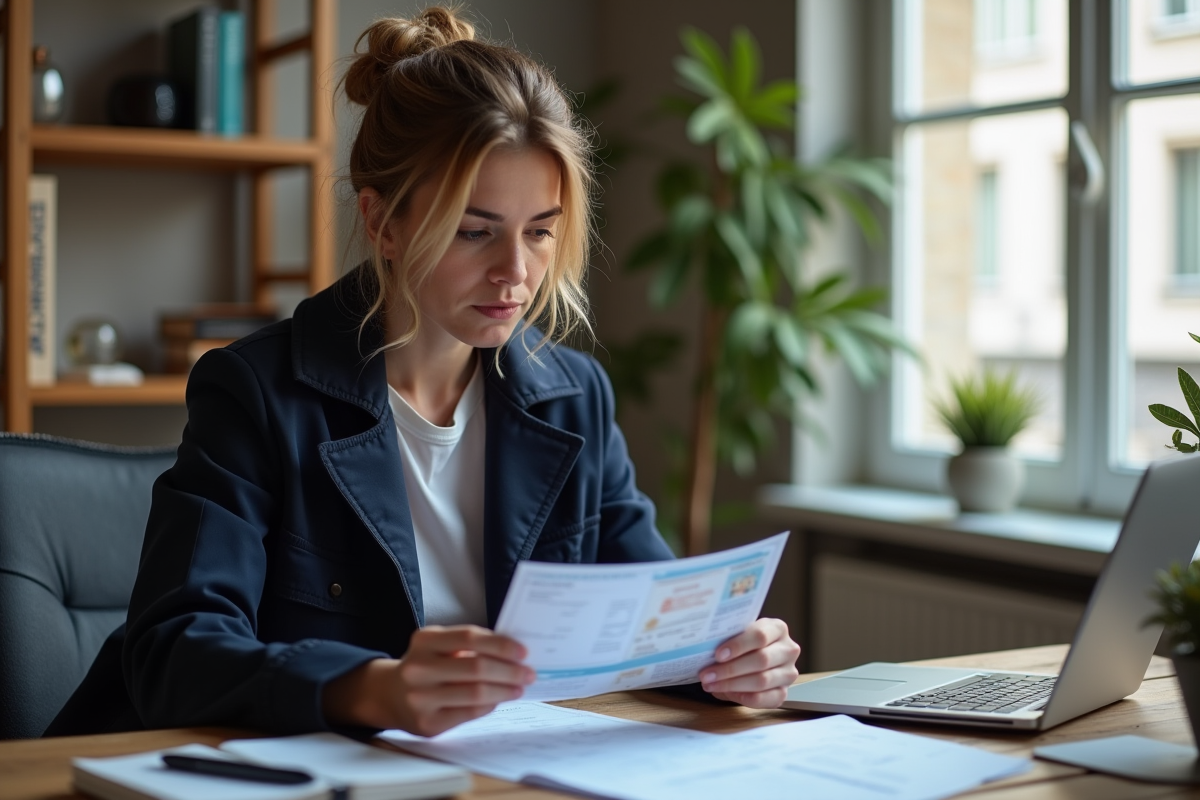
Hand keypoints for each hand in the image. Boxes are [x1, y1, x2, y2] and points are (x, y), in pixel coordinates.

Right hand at [322, 625, 534, 735]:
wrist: (388, 694)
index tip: (522, 651)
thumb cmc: (425, 664)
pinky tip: (498, 700)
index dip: (500, 644)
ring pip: (476, 694)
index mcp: (424, 640)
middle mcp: (418, 668)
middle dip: (509, 671)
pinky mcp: (428, 723)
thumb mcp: (437, 644)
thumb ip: (468, 644)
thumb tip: (512, 652)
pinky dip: (489, 705)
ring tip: (519, 687)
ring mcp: (421, 698)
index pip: (470, 637)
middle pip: (476, 668)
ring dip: (505, 690)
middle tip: (528, 672)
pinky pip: (469, 714)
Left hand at [700, 618, 800, 707]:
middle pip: (761, 660)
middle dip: (730, 669)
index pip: (760, 635)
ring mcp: (788, 673)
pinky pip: (765, 699)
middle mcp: (788, 650)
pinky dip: (743, 697)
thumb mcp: (739, 634)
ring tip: (711, 684)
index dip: (738, 645)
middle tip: (707, 674)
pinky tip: (726, 693)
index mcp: (777, 628)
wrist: (755, 655)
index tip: (718, 654)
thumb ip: (728, 638)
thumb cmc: (743, 643)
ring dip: (732, 685)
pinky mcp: (784, 693)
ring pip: (762, 680)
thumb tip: (706, 650)